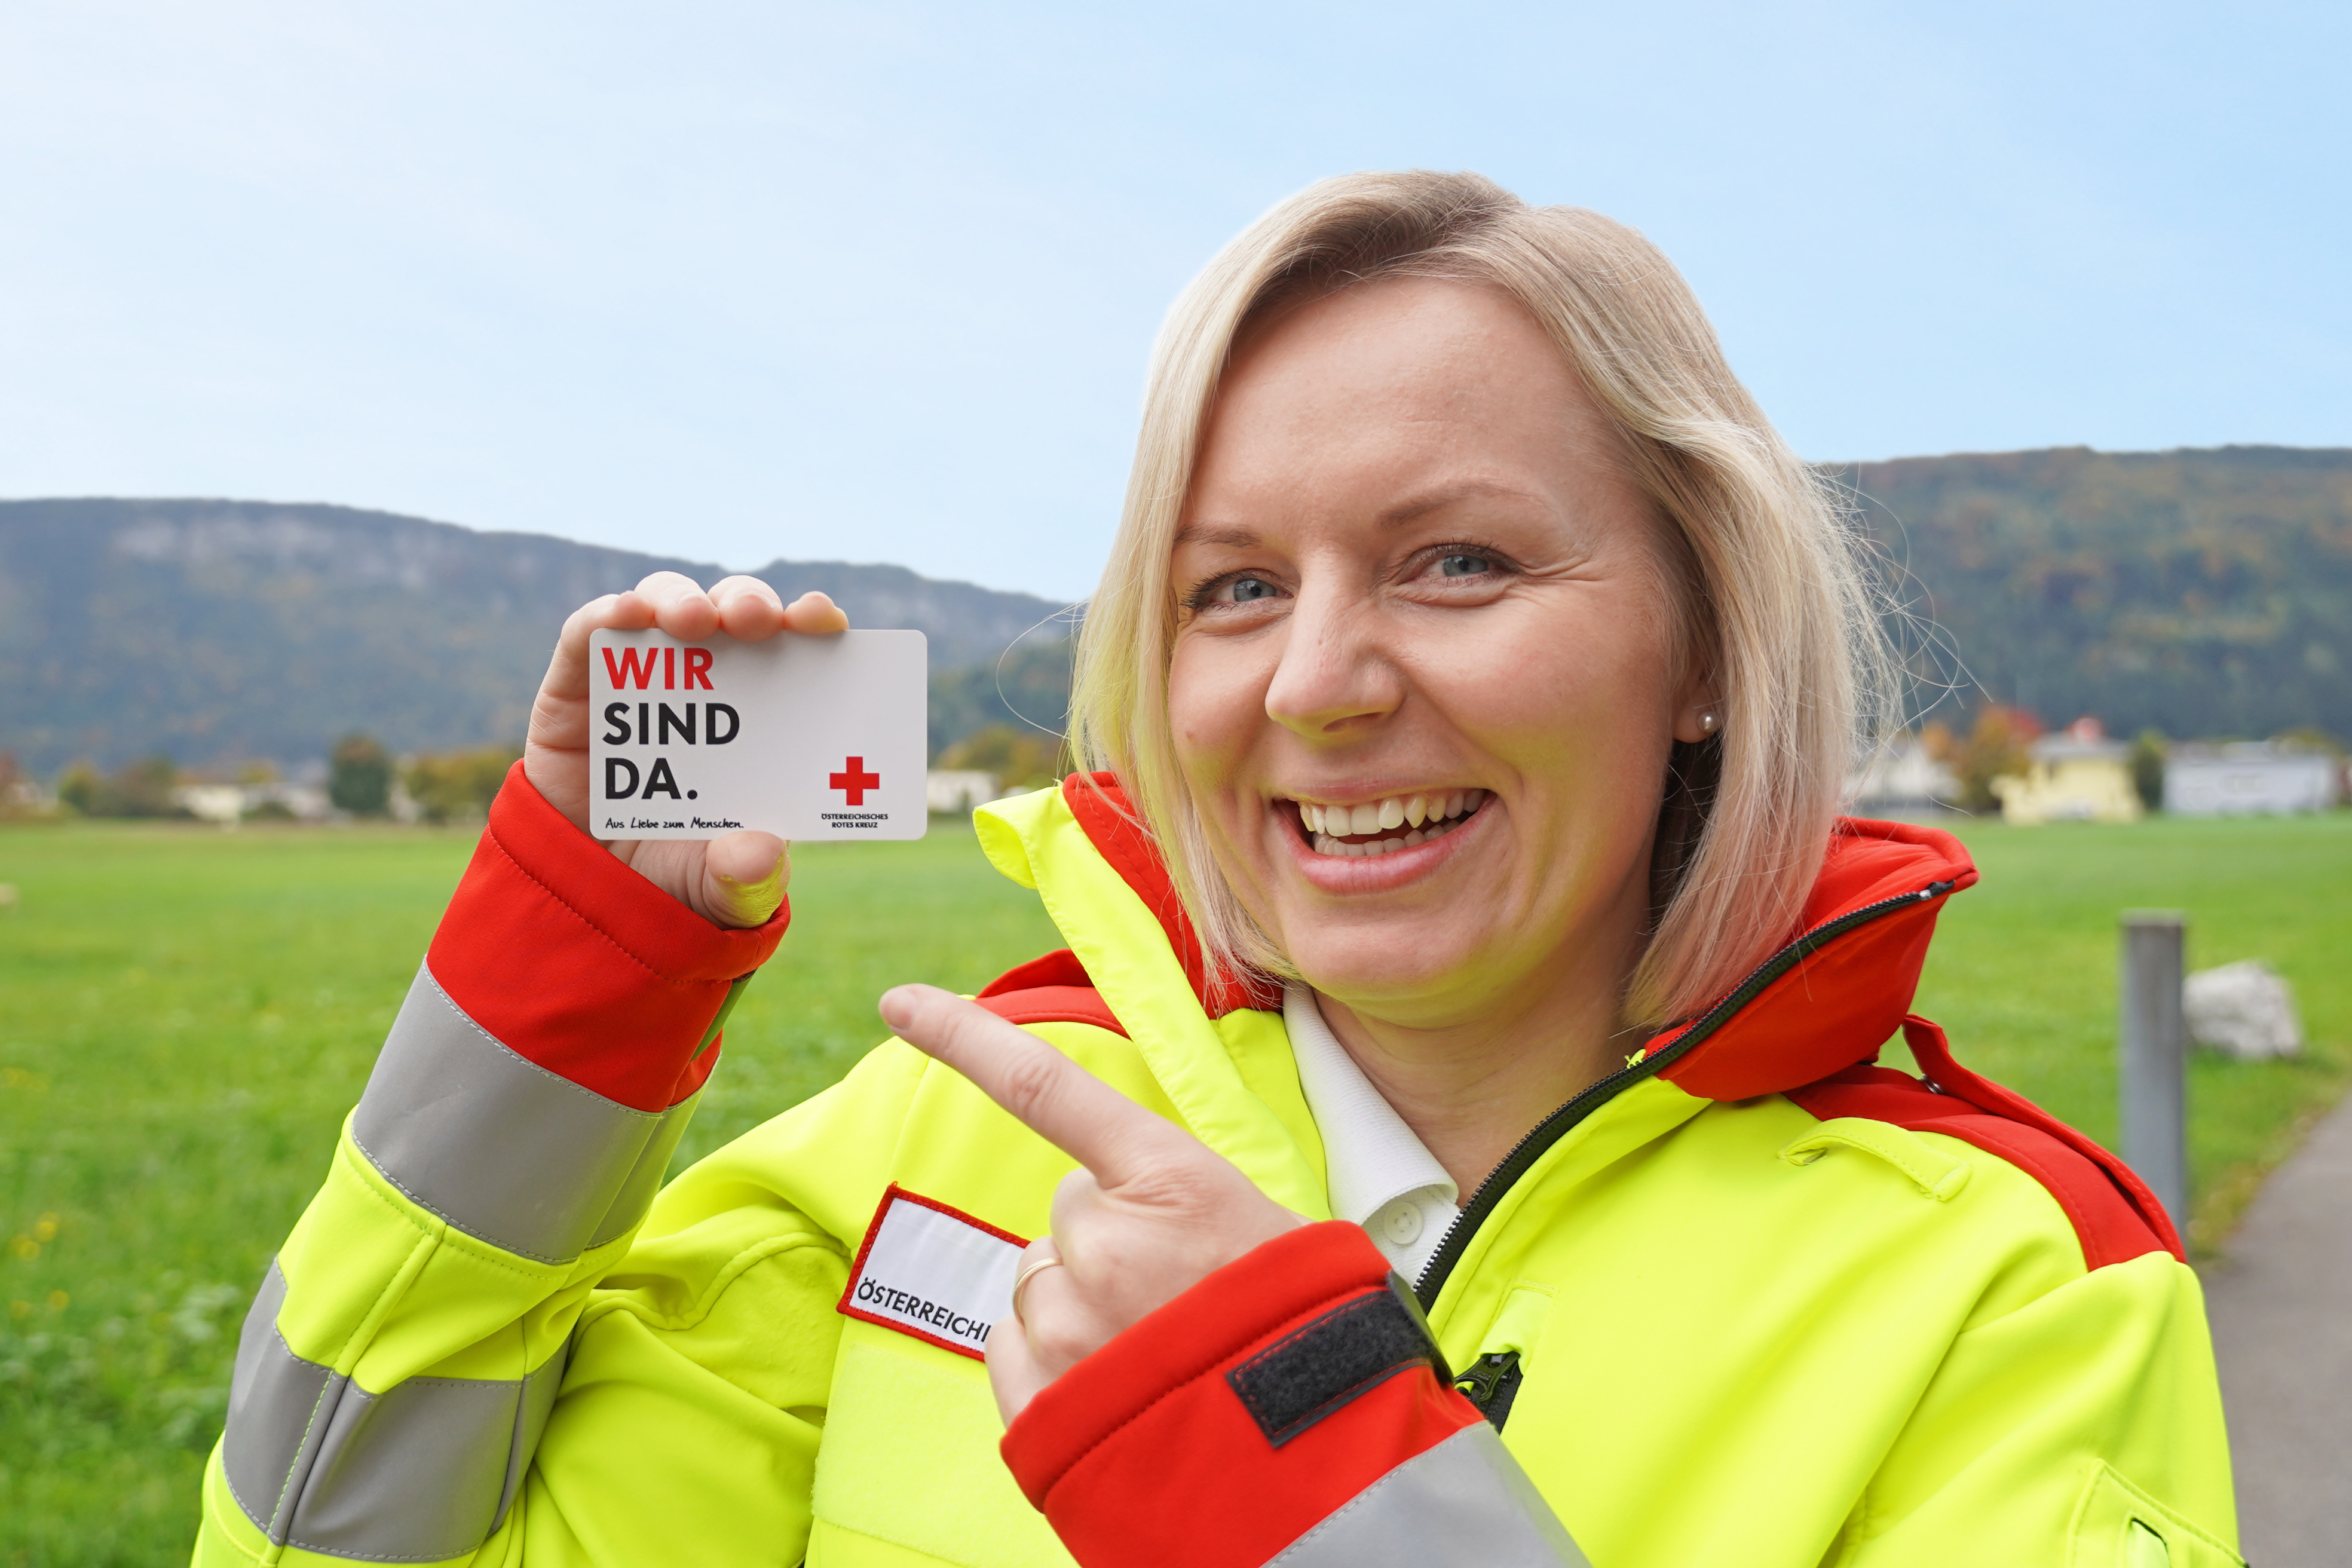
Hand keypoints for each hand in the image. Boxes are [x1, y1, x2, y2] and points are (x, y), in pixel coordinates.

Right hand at [525, 571, 849, 929]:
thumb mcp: (724, 893)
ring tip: (693, 620)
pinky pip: (588, 635)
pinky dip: (606, 615)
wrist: (592, 899)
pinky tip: (625, 614)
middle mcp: (710, 681)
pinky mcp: (577, 683)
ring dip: (683, 601)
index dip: (812, 623)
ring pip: (667, 607)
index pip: (798, 651)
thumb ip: (747, 880)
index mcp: (765, 717)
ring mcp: (644, 677)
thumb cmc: (680, 878)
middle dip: (749, 604)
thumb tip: (760, 853)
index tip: (825, 620)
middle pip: (735, 615)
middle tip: (757, 620)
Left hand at [877, 984, 1304, 1422]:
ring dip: (1082, 1309)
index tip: (900, 1003)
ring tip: (1155, 1350)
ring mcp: (1068, 1324)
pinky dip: (1051, 1362)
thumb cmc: (1302, 1333)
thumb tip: (1102, 1198)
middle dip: (1104, 1243)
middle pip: (1066, 1214)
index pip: (1047, 1088)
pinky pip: (1011, 1346)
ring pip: (1039, 1284)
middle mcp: (1105, 1243)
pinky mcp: (1039, 1398)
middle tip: (1175, 1293)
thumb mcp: (1263, 1230)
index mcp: (1171, 1181)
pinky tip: (1114, 1385)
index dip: (965, 1039)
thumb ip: (1173, 1198)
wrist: (1319, 1463)